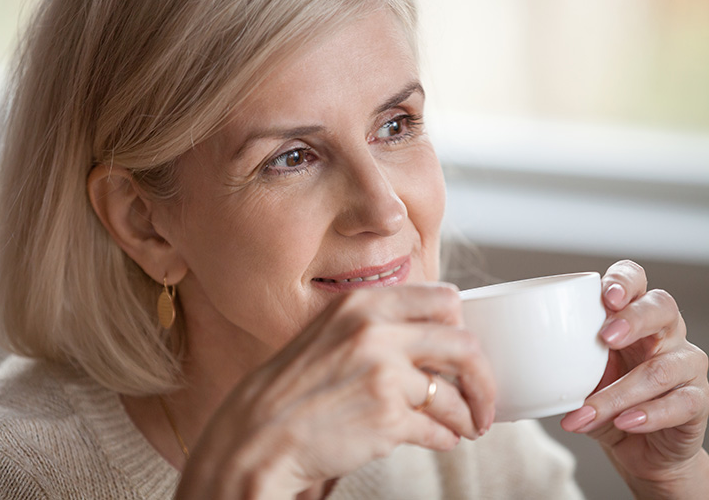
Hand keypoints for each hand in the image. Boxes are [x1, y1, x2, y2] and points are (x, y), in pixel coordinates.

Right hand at [176, 284, 495, 497]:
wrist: (256, 435)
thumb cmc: (291, 389)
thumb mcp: (330, 335)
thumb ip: (377, 328)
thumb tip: (436, 341)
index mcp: (362, 302)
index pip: (443, 299)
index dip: (462, 328)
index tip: (465, 352)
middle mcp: (375, 330)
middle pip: (463, 344)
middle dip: (483, 378)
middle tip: (483, 400)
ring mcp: (383, 373)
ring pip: (454, 393)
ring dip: (466, 416)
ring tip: (464, 428)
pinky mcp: (387, 417)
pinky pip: (436, 429)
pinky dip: (445, 438)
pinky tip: (439, 441)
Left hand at [561, 260, 708, 497]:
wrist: (638, 448)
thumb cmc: (604, 399)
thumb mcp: (576, 374)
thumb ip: (555, 355)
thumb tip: (499, 348)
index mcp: (632, 316)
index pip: (636, 280)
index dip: (624, 281)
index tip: (605, 296)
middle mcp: (665, 334)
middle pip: (663, 308)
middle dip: (634, 319)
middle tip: (605, 337)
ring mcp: (685, 366)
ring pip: (663, 367)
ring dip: (621, 391)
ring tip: (590, 408)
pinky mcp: (696, 401)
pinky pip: (681, 403)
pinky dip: (648, 414)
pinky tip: (624, 422)